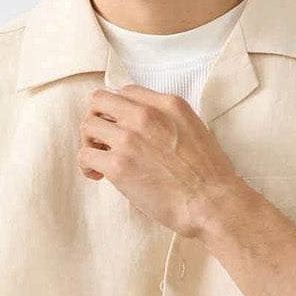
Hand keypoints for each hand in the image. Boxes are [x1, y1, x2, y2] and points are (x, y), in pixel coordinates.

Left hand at [78, 86, 240, 236]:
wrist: (211, 202)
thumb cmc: (208, 174)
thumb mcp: (194, 128)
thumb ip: (167, 120)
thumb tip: (145, 129)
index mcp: (167, 103)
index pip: (126, 92)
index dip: (119, 110)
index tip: (122, 128)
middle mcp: (145, 115)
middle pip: (100, 100)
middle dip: (98, 119)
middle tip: (104, 140)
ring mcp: (129, 138)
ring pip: (88, 125)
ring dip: (90, 141)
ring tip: (101, 158)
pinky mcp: (118, 164)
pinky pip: (85, 154)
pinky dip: (87, 165)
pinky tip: (98, 175)